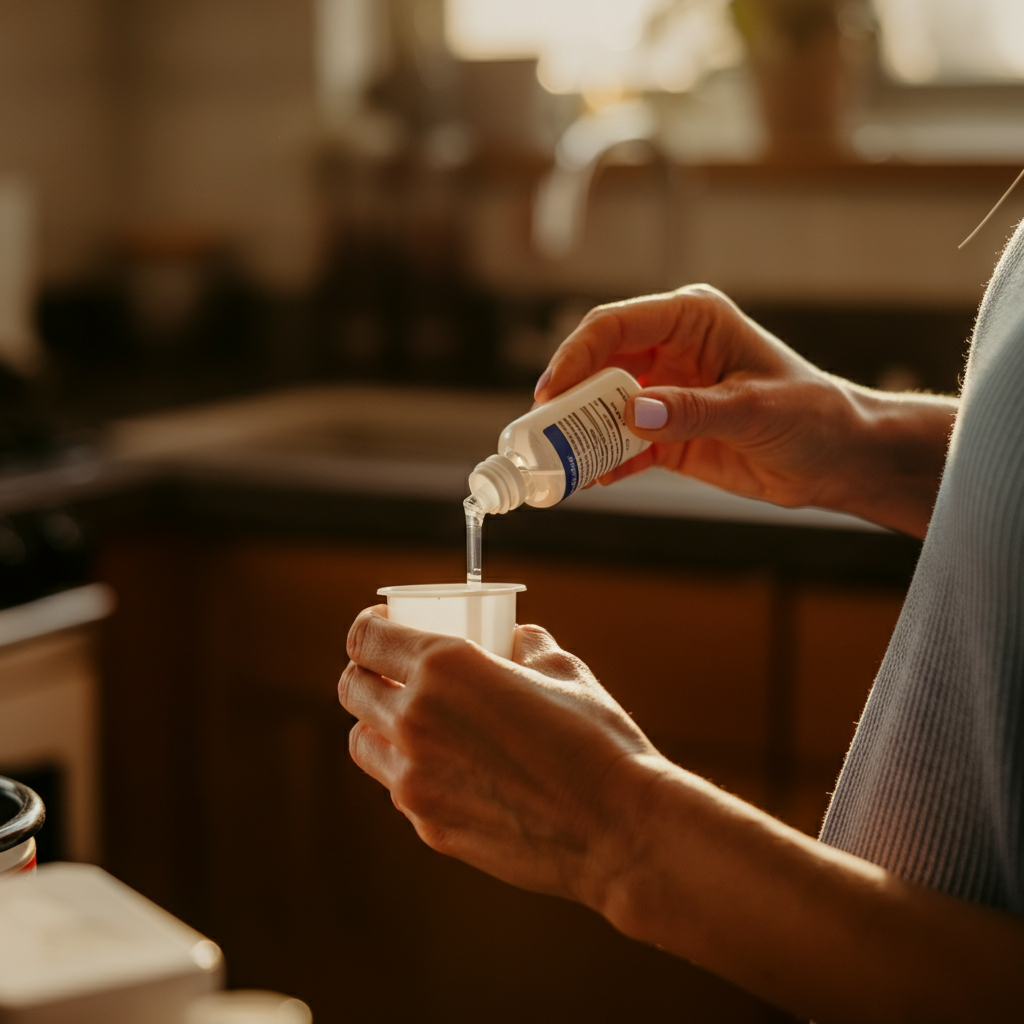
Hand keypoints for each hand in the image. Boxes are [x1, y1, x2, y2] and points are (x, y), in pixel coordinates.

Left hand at [338, 606, 662, 907]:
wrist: (617, 828)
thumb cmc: (596, 740)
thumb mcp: (564, 669)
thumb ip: (527, 646)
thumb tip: (515, 639)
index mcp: (442, 668)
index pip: (364, 641)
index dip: (367, 629)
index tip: (382, 628)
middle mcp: (414, 721)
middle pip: (351, 688)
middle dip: (366, 673)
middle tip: (393, 671)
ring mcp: (416, 780)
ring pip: (362, 741)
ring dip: (378, 724)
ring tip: (414, 721)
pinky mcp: (429, 827)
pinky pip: (398, 788)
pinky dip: (410, 771)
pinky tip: (451, 767)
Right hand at [534, 286, 956, 536]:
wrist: (838, 459)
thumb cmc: (812, 415)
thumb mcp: (754, 409)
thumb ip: (691, 411)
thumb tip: (631, 413)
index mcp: (691, 321)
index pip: (615, 327)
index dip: (575, 356)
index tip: (550, 393)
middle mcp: (670, 352)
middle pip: (598, 367)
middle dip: (568, 399)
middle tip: (542, 434)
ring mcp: (665, 394)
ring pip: (603, 408)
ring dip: (581, 435)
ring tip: (560, 464)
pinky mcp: (667, 434)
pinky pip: (622, 446)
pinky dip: (605, 462)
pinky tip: (595, 480)